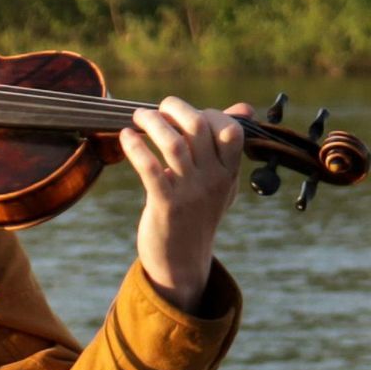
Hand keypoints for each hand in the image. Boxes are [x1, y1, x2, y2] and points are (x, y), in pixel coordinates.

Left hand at [123, 96, 248, 309]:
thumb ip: (228, 145)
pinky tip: (126, 137)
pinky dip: (136, 147)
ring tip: (138, 117)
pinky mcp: (165, 205)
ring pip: (174, 144)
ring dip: (153, 123)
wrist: (182, 262)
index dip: (210, 113)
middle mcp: (213, 179)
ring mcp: (190, 192)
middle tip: (157, 108)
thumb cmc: (199, 214)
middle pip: (199, 128)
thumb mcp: (222, 181)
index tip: (188, 116)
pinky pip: (150, 168)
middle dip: (175, 109)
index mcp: (229, 172)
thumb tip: (244, 107)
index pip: (232, 129)